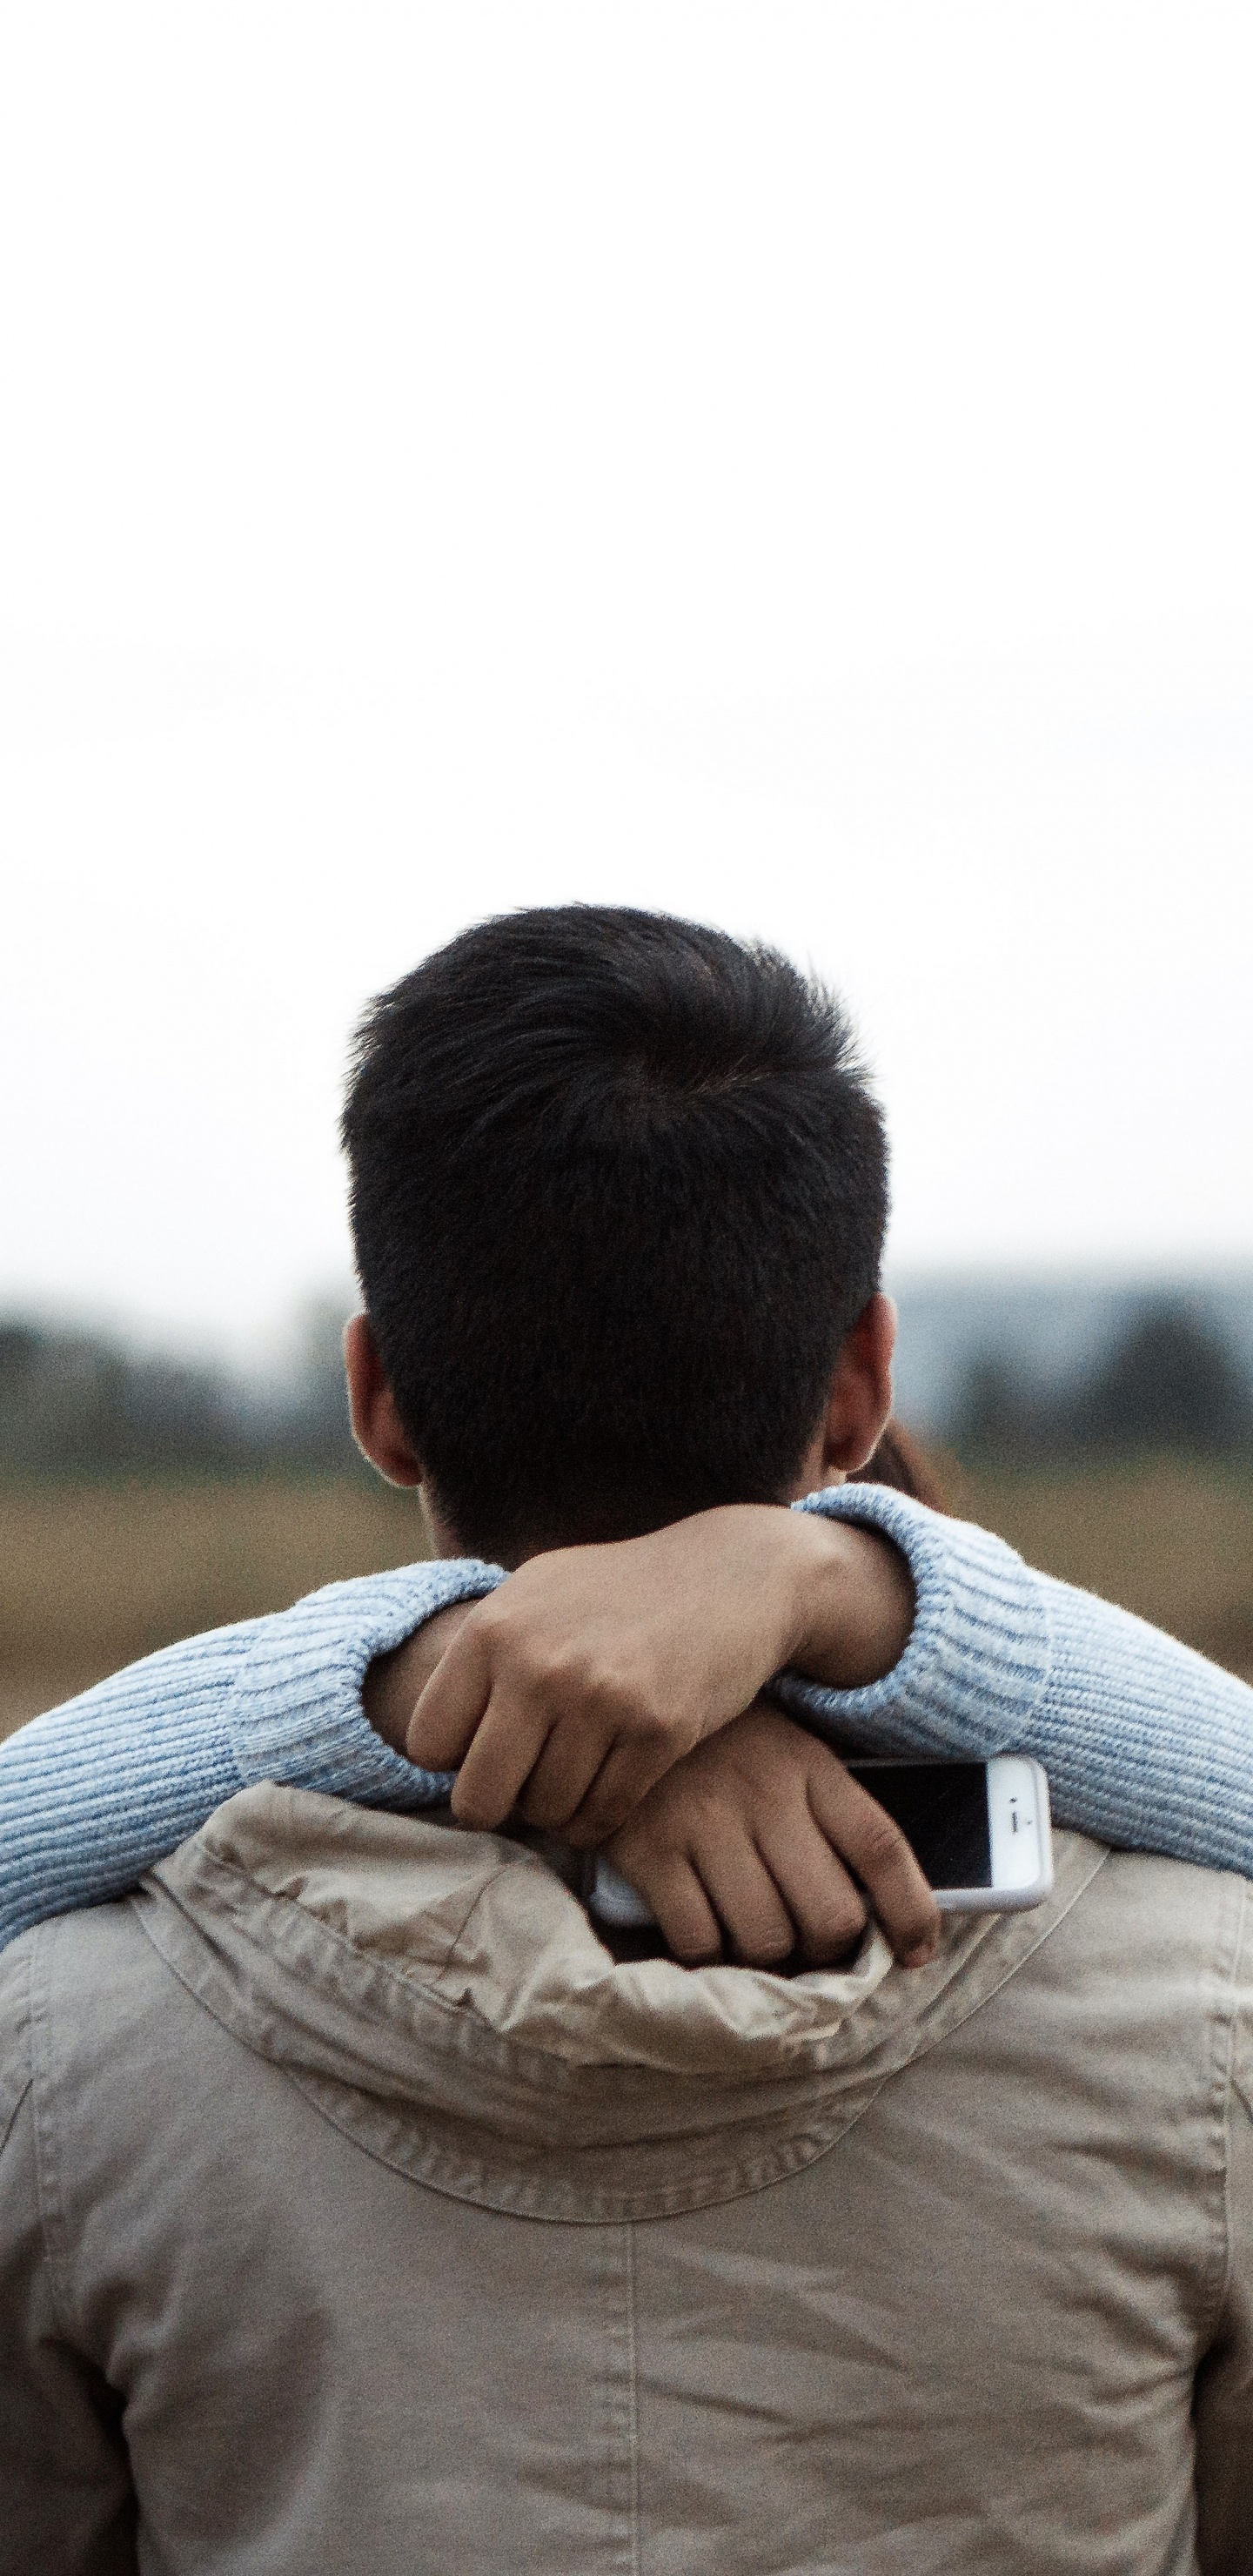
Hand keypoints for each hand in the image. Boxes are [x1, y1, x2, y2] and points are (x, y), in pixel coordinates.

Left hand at [401, 1505, 913, 1843]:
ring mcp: (600, 1700)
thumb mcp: (538, 1590)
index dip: (453, 1762)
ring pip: (545, 1815)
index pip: (427, 1745)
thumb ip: (480, 1650)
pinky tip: (608, 1793)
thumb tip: (420, 1739)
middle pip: (478, 1798)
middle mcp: (539, 1665)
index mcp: (494, 1630)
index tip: (484, 1752)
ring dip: (557, 1812)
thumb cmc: (622, 1591)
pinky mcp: (657, 1732)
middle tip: (524, 1789)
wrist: (733, 1575)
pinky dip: (599, 1820)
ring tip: (573, 1779)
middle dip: (498, 1806)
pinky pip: (602, 1817)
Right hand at [602, 1703, 940, 1970]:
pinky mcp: (649, 1849)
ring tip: (752, 1940)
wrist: (615, 1707)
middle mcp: (765, 1794)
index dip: (912, 1911)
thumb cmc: (715, 1744)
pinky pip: (698, 1939)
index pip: (881, 1846)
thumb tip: (871, 1911)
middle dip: (825, 1948)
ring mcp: (705, 1822)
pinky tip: (704, 1935)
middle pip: (830, 1914)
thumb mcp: (783, 1752)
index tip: (916, 1953)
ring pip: (767, 1938)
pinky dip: (708, 1956)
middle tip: (807, 1945)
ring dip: (766, 1957)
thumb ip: (825, 1815)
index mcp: (809, 1766)